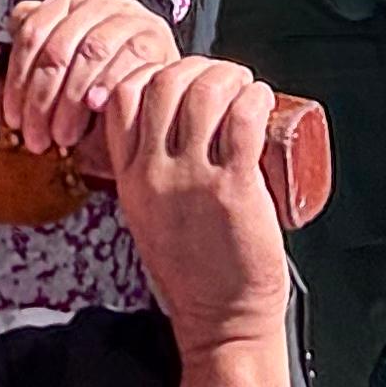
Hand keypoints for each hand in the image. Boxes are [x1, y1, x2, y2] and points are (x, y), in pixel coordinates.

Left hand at [0, 0, 180, 157]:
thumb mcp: (66, 56)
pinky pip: (127, 60)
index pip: (32, 31)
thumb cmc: (100, 74)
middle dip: (42, 99)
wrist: (155, 84)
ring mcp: (129, 16)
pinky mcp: (155, 36)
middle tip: (37, 138)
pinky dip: (108, 85)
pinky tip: (95, 109)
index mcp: (70, 0)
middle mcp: (99, 1)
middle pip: (58, 48)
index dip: (17, 79)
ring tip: (63, 135)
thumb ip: (39, 43)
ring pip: (91, 52)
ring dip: (72, 101)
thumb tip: (10, 35)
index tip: (14, 119)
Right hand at [96, 56, 291, 386]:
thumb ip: (146, 173)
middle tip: (224, 77)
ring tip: (246, 86)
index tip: (181, 77)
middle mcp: (155, 174)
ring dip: (230, 76)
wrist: (221, 320)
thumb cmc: (192, 269)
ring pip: (203, 94)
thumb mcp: (147, 213)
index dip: (153, 72)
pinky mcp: (233, 189)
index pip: (123, 97)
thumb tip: (167, 124)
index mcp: (130, 178)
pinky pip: (241, 119)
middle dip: (198, 67)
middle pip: (164, 83)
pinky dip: (254, 97)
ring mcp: (193, 181)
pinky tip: (262, 99)